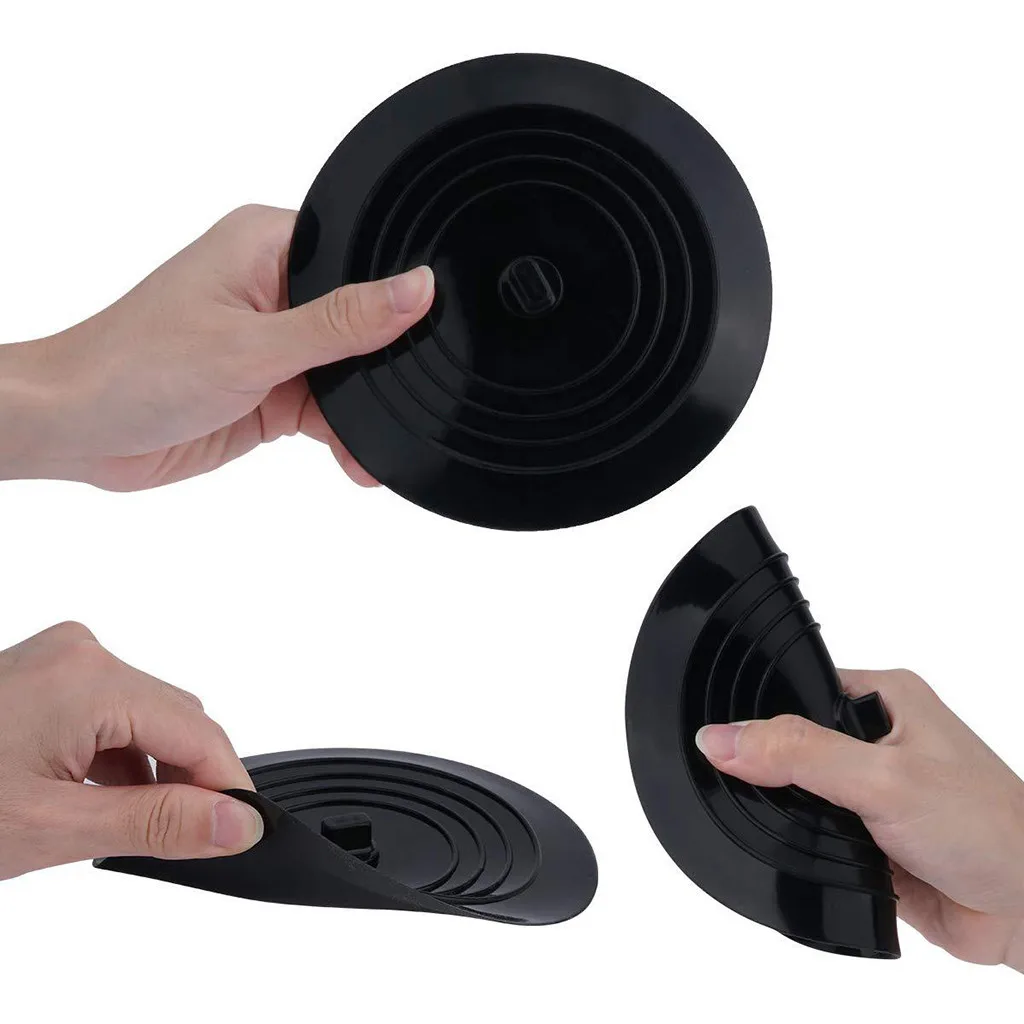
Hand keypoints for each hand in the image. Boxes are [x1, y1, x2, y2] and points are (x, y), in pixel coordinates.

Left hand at [0, 205, 433, 489]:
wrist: (79, 431)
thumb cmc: (135, 367)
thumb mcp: (253, 347)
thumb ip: (340, 324)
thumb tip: (415, 288)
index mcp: (267, 245)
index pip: (359, 254)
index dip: (397, 290)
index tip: (436, 329)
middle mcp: (275, 288)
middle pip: (361, 320)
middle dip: (382, 364)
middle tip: (408, 397)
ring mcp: (275, 342)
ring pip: (348, 371)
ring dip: (363, 408)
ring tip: (376, 444)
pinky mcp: (271, 388)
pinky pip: (328, 408)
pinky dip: (343, 434)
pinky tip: (357, 458)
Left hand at [0, 621, 262, 878]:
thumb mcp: (50, 828)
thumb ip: (156, 822)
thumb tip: (236, 822)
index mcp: (89, 679)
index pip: (198, 731)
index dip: (227, 786)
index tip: (240, 833)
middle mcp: (83, 654)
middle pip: (176, 719)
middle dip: (187, 780)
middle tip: (178, 842)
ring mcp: (64, 658)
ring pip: (146, 717)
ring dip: (151, 771)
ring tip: (115, 825)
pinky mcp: (50, 673)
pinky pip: (113, 712)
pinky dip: (118, 758)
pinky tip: (93, 799)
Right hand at [696, 669, 1023, 969]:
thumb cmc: (992, 830)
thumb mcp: (883, 778)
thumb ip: (798, 755)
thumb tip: (721, 739)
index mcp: (884, 696)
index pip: (796, 686)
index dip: (758, 710)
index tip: (722, 736)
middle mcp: (877, 738)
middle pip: (789, 744)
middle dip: (773, 772)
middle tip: (771, 790)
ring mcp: (872, 791)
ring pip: (798, 796)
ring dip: (795, 817)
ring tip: (809, 826)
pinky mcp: (868, 838)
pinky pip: (813, 837)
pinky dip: (807, 850)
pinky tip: (813, 856)